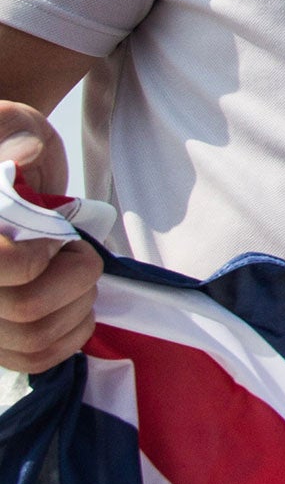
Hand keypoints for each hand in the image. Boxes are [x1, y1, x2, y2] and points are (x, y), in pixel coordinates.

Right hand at [0, 102, 96, 374]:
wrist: (3, 168)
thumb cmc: (5, 143)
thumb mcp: (9, 124)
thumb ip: (12, 137)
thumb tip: (25, 153)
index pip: (6, 267)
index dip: (41, 255)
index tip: (57, 235)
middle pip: (27, 308)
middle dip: (75, 278)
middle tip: (77, 252)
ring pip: (34, 339)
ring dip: (78, 307)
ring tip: (76, 276)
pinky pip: (33, 360)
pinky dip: (68, 338)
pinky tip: (76, 307)